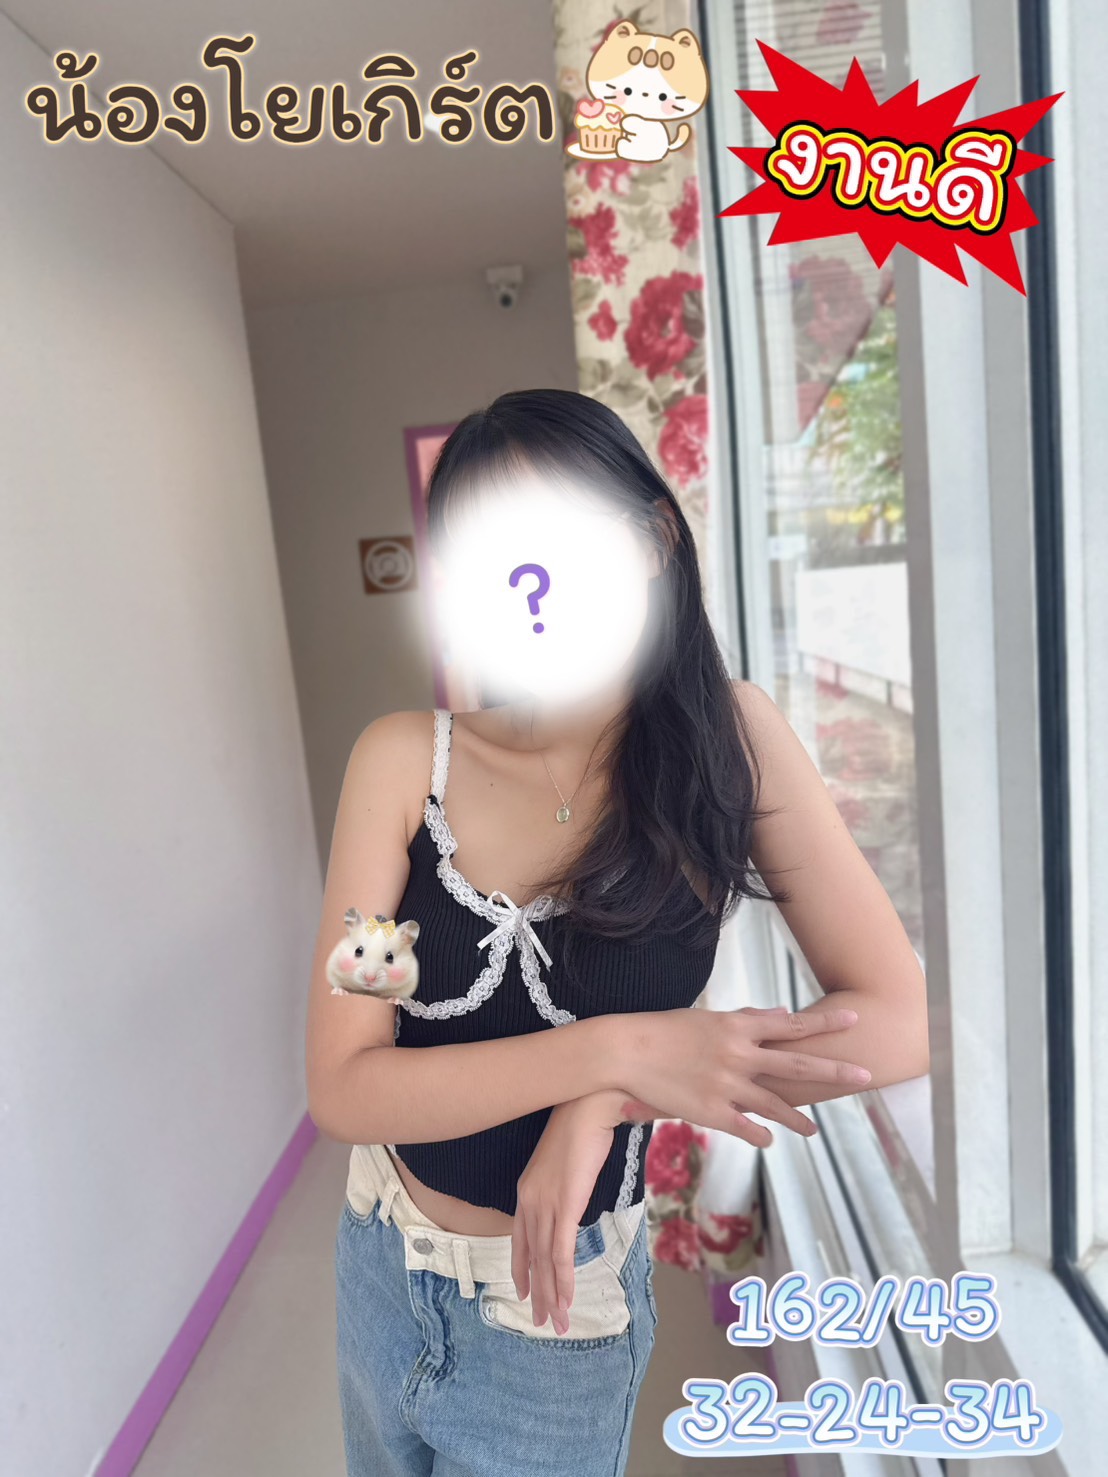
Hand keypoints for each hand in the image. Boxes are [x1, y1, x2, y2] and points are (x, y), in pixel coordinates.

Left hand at [512, 1089, 630, 1335]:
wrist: (588, 1104)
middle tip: (544, 1321)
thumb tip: (574, 1199)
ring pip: (545, 1260)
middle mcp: (530, 1200)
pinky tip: (566, 1298)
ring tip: (557, 1322)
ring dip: (552, 1294)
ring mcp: (545, 1203)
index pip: (521, 1239)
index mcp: (527, 1190)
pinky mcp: (564, 1204)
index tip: (524, 1293)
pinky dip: (563, 1278)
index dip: (523, 1269)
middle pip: (532, 1256)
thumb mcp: (567, 1162)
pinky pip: (561, 1251)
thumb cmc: (583, 1126)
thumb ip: (565, 1185)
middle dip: (538, 1293)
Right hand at [618, 1003, 870, 1147]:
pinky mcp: (712, 1111)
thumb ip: (749, 1019)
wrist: (627, 1051)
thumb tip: (782, 1014)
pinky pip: (746, 1128)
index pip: (791, 1024)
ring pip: (775, 1104)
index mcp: (738, 1026)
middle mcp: (739, 1054)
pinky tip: (770, 1141)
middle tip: (864, 1074)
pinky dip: (761, 1135)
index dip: (824, 1023)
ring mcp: (728, 1084)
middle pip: (797, 1064)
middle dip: (833, 1070)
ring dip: (799, 1118)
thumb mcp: (709, 1017)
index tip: (853, 1019)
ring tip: (814, 1131)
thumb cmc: (664, 1029)